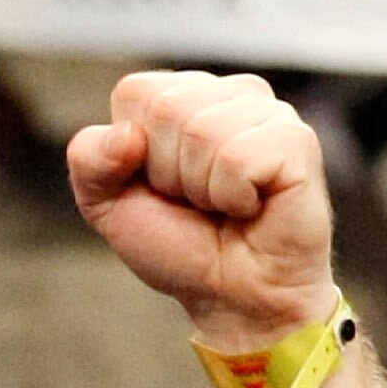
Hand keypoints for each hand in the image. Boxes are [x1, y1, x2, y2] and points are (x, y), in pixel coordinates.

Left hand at [67, 71, 338, 350]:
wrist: (232, 295)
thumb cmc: (178, 244)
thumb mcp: (107, 204)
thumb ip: (88, 159)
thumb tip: (128, 134)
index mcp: (182, 95)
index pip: (134, 92)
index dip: (131, 154)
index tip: (159, 186)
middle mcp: (229, 93)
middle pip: (167, 108)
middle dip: (166, 172)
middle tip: (194, 201)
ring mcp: (269, 111)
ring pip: (203, 131)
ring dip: (200, 188)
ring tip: (223, 204)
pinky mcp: (298, 140)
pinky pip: (238, 159)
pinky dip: (233, 197)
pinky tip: (251, 206)